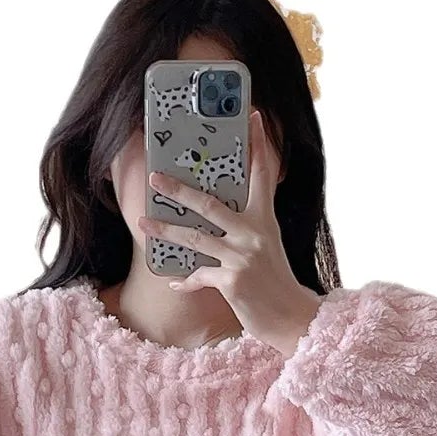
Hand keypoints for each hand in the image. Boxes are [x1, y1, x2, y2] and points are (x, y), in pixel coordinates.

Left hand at [138, 107, 324, 357]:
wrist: (292, 318)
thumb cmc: (276, 281)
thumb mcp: (267, 247)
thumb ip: (246, 228)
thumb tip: (216, 217)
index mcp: (264, 220)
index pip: (262, 174)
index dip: (259, 144)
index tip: (254, 117)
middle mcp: (253, 234)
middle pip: (210, 204)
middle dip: (179, 190)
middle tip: (155, 179)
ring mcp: (241, 258)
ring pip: (195, 238)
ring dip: (166, 231)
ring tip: (144, 224)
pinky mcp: (231, 282)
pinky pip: (199, 276)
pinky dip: (185, 280)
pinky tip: (173, 282)